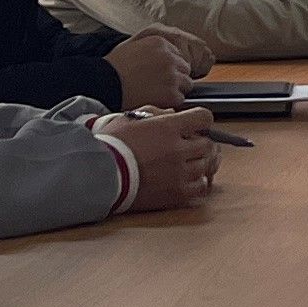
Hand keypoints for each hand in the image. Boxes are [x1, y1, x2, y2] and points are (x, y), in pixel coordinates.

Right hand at [97, 108, 219, 213]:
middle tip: (194, 147)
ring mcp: (180, 172)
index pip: (203, 118)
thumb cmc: (109, 146)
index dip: (202, 121)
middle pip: (208, 144)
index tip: (197, 126)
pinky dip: (199, 183)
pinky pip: (201, 187)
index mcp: (168, 127)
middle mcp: (179, 149)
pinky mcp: (177, 193)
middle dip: (202, 143)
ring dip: (202, 163)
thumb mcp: (127, 119)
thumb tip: (171, 114)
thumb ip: (153, 113)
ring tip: (193, 163)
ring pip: (207, 166)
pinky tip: (191, 180)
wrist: (99, 176)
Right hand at [105, 26, 207, 108]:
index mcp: (161, 43)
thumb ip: (153, 48)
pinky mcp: (171, 94)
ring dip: (175, 90)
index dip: (170, 66)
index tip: (159, 74)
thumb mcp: (133, 46)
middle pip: (185, 69)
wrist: (103, 85)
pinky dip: (170, 103)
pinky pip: (180, 99)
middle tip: (158, 86)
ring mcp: (172, 76)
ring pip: (186, 84)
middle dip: (175, 77)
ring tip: (156, 94)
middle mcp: (170, 57)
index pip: (178, 55)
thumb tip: (167, 55)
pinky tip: (154, 101)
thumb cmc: (112, 69)